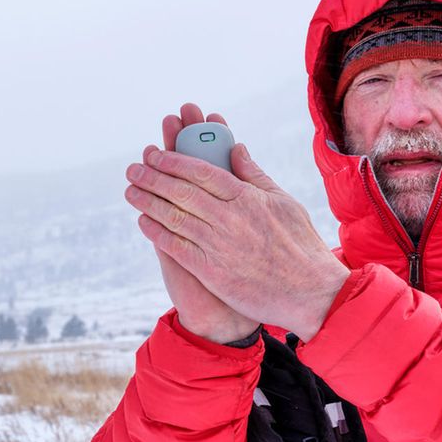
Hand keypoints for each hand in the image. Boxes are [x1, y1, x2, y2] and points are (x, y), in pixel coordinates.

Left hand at [126, 103, 348, 340]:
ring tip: (131, 190)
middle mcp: (231, 218)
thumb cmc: (300, 246)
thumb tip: (235, 148)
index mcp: (248, 198)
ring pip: (175, 216)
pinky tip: (143, 221)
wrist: (310, 293)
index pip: (203, 172)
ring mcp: (220, 245)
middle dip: (154, 176)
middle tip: (134, 168)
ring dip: (148, 201)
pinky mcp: (212, 271)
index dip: (175, 160)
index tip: (156, 154)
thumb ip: (255, 175)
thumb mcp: (283, 202)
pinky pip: (177, 246)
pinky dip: (158, 232)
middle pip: (182, 191)